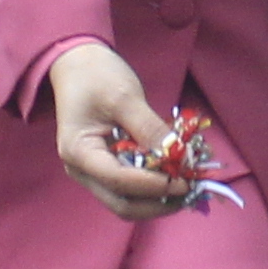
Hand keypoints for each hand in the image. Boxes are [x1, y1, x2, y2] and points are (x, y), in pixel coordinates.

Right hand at [46, 39, 183, 221]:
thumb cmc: (95, 75)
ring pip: (126, 202)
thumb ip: (149, 128)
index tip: (184, 181)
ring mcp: (92, 172)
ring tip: (186, 187)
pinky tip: (173, 178)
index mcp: (78, 151)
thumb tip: (177, 157)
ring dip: (157, 200)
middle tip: (190, 190)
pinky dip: (152, 189)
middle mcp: (81, 170)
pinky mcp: (105, 168)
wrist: (77, 64)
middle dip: (157, 203)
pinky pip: (129, 189)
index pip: (118, 180)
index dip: (154, 185)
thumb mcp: (124, 97)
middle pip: (121, 204)